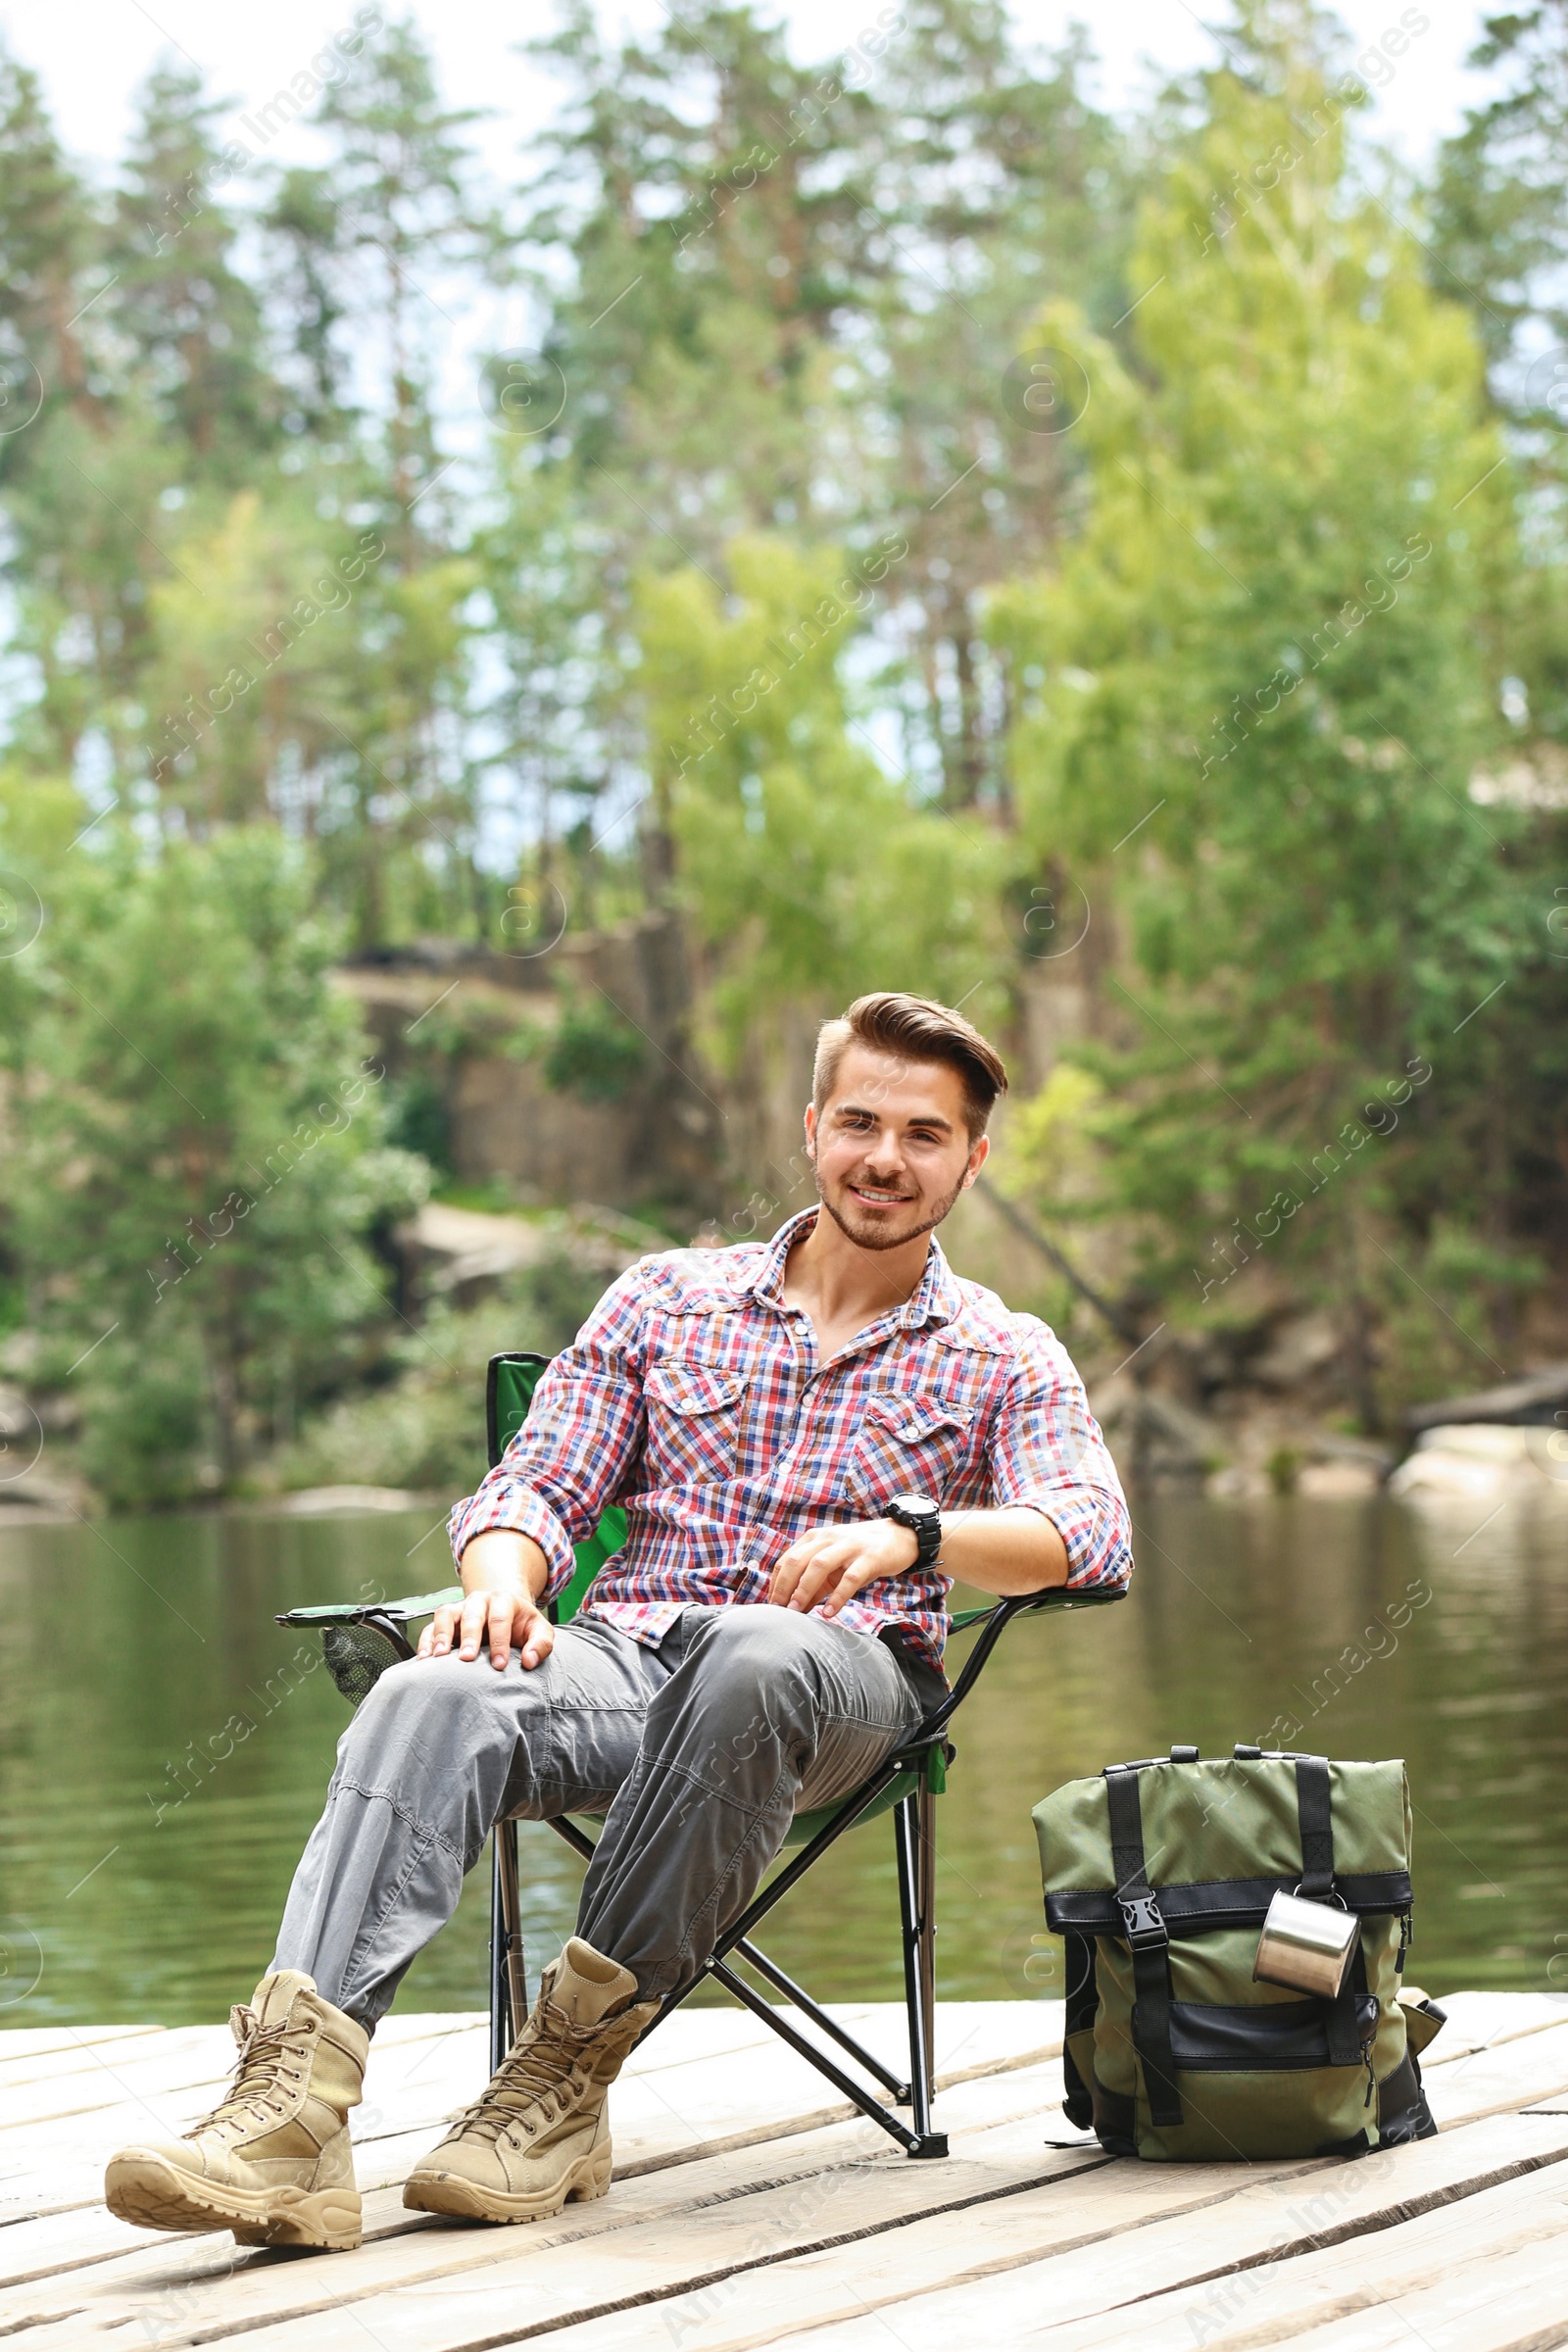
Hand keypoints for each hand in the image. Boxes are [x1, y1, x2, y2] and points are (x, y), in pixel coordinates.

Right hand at [417, 1585, 553, 1670]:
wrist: (505, 1612)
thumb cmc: (521, 1625)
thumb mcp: (540, 1631)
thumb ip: (541, 1644)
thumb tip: (529, 1661)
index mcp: (504, 1600)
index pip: (500, 1618)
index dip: (500, 1641)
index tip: (499, 1665)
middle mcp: (479, 1601)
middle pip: (472, 1614)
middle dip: (469, 1636)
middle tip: (468, 1658)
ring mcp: (459, 1608)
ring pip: (445, 1615)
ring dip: (442, 1635)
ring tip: (440, 1656)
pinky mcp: (445, 1621)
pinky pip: (430, 1626)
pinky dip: (426, 1641)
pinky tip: (425, 1659)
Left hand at [767, 1517, 918, 1619]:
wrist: (899, 1537)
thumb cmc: (860, 1554)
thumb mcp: (834, 1566)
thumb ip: (815, 1584)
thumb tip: (795, 1608)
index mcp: (816, 1538)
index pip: (788, 1559)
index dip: (776, 1582)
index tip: (771, 1604)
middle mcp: (829, 1538)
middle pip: (798, 1560)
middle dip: (784, 1586)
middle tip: (778, 1610)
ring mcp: (849, 1546)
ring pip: (819, 1565)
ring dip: (804, 1589)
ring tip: (797, 1611)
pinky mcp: (869, 1557)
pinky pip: (850, 1578)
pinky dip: (837, 1596)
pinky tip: (829, 1612)